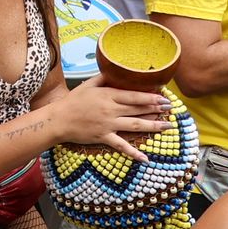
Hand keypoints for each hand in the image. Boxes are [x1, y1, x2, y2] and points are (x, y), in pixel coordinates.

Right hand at [54, 78, 174, 161]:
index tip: (164, 97)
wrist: (58, 120)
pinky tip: (145, 158)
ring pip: (135, 125)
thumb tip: (115, 70)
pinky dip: (133, 153)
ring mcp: (108, 125)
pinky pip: (121, 146)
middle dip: (156, 108)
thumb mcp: (87, 85)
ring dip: (153, 126)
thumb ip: (103, 78)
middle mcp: (110, 110)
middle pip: (138, 109)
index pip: (134, 96)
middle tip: (170, 108)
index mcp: (107, 96)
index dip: (150, 97)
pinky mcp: (104, 137)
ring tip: (167, 126)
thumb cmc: (72, 101)